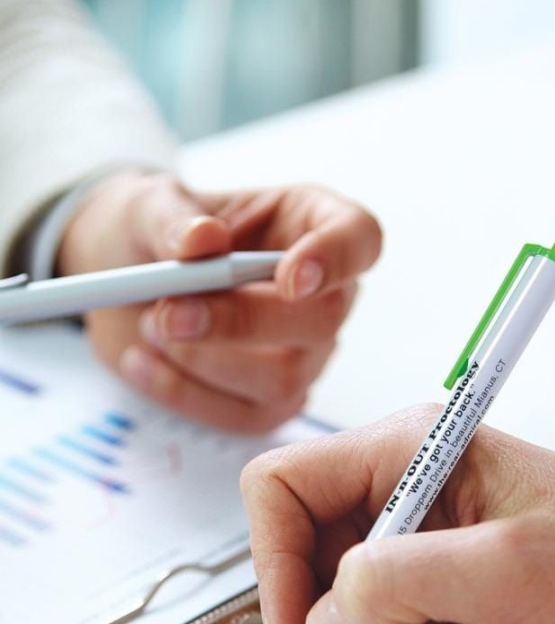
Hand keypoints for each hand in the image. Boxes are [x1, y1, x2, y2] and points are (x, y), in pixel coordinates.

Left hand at [57, 170, 381, 431]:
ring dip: (204, 358)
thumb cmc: (157, 232)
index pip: (360, 240)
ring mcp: (306, 355)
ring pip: (284, 377)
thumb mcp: (148, 207)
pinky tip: (142, 361)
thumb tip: (202, 239)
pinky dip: (182, 392)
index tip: (289, 277)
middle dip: (243, 322)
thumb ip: (171, 219)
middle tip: (169, 313)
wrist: (126, 281)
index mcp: (313, 224)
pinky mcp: (272, 402)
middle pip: (323, 320)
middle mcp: (324, 294)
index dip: (337, 259)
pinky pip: (243, 416)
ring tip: (150, 326)